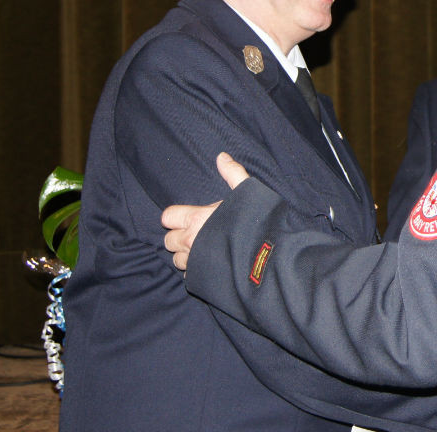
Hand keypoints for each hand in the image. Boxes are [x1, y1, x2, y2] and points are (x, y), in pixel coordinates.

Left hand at [161, 152, 250, 270]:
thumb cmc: (257, 223)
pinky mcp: (200, 279)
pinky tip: (209, 265)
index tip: (190, 217)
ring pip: (176, 260)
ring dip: (185, 255)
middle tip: (197, 234)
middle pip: (168, 240)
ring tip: (201, 251)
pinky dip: (194, 270)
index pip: (168, 217)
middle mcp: (190, 241)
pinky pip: (187, 276)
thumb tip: (221, 156)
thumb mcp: (248, 192)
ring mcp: (194, 263)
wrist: (268, 260)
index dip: (176, 217)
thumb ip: (233, 173)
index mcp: (197, 219)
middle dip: (179, 237)